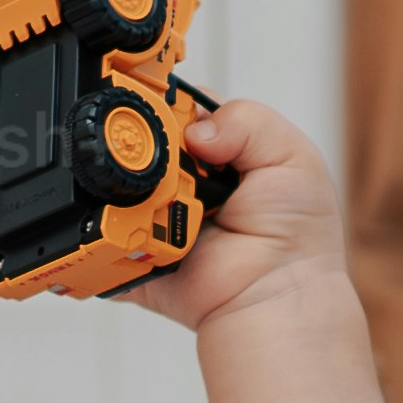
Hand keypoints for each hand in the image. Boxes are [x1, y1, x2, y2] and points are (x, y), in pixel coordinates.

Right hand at [123, 89, 346, 336]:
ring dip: (136, 191)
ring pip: (118, 185)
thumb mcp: (291, 155)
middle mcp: (184, 180)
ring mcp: (157, 215)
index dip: (167, 105)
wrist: (278, 297)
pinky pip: (106, 236)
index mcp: (217, 150)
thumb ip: (248, 120)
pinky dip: (113, 232)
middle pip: (141, 144)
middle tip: (176, 168)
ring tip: (173, 207)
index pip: (177, 110)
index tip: (160, 106)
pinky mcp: (136, 252)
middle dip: (148, 148)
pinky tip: (141, 232)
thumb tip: (196, 129)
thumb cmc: (296, 235)